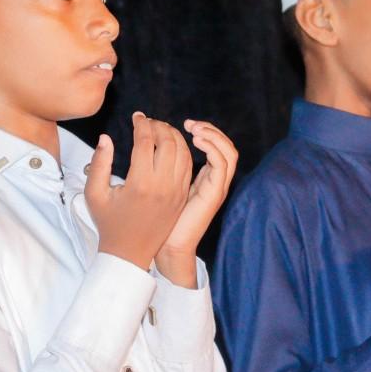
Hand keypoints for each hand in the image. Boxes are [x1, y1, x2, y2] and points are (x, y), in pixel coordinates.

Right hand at [86, 113, 190, 271]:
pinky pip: (188, 167)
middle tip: (148, 121)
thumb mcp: (94, 194)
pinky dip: (183, 151)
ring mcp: (175, 192)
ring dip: (174, 136)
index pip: (146, 142)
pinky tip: (172, 145)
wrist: (130, 254)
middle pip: (168, 142)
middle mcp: (162, 186)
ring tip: (160, 129)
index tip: (137, 116)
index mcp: (140, 183)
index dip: (142, 124)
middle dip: (159, 126)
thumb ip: (99, 163)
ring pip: (183, 153)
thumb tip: (106, 138)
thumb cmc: (109, 223)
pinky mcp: (182, 197)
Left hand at [154, 120, 238, 287]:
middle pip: (225, 146)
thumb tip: (141, 139)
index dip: (203, 130)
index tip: (180, 124)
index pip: (215, 147)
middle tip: (188, 123)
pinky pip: (221, 164)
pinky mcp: (213, 193)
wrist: (164, 247)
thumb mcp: (158, 186)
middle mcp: (213, 181)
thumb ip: (161, 164)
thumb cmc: (156, 222)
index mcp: (203, 179)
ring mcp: (216, 187)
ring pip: (229, 152)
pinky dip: (213, 148)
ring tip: (194, 128)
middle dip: (209, 128)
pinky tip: (196, 140)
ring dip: (213, 135)